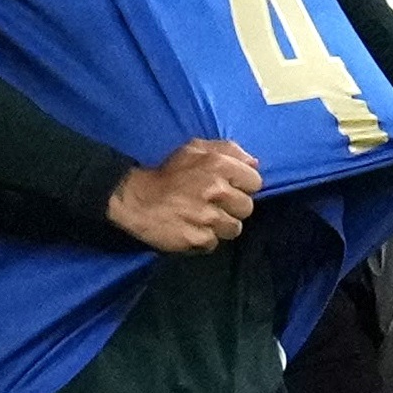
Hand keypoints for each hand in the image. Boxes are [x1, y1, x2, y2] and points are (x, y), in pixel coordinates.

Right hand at [106, 139, 260, 254]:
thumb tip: (255, 163)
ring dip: (220, 226)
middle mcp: (216, 189)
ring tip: (203, 218)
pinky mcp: (197, 238)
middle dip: (232, 207)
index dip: (243, 185)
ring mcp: (207, 216)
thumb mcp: (195, 149)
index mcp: (217, 164)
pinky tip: (191, 229)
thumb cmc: (169, 173)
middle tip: (214, 204)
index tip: (229, 187)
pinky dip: (204, 239)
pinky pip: (214, 243)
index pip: (255, 181)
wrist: (136, 200)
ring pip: (234, 228)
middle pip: (247, 207)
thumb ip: (228, 150)